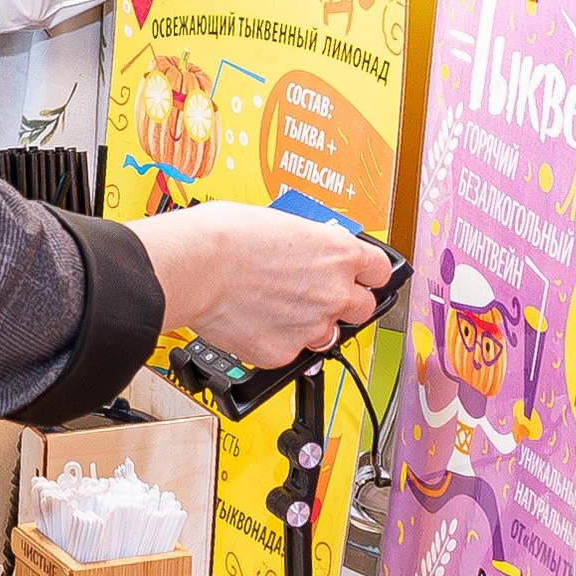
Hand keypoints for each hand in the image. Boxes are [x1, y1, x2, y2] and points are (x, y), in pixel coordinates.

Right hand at [130, 204, 388, 367]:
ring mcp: (312, 327)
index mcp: (339, 253)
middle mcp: (334, 292)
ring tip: (278, 308)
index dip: (369, 274)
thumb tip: (312, 253)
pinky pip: (291, 352)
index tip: (361, 277)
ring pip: (328, 335)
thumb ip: (311, 245)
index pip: (380, 271)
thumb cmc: (227, 235)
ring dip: (312, 325)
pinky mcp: (284, 353)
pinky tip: (255, 321)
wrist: (195, 266)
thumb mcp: (284, 223)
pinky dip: (277, 340)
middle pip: (364, 308)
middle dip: (344, 303)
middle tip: (318, 295)